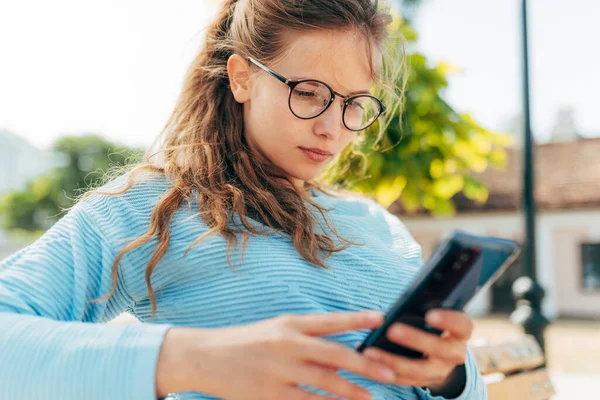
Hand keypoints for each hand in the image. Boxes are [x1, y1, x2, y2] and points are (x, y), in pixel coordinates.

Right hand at [156, 310, 401, 399]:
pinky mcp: (270, 394)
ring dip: (352, 391)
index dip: (357, 318)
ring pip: (325, 382)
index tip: (380, 317)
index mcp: (289, 324)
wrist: (206, 356)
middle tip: (389, 372)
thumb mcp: (274, 329)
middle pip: (335, 354)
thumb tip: (341, 354)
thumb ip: (306, 338)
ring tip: (370, 396)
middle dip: (365, 364)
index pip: (330, 320)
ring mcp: (279, 370)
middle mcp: (287, 344)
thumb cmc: (244, 342)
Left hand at [361, 309, 472, 390]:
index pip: (462, 325)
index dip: (448, 320)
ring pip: (419, 370)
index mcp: (461, 332)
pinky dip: (386, 372)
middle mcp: (455, 353)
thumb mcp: (437, 314)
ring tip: (370, 352)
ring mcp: (441, 371)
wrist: (442, 355)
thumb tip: (405, 298)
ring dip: (393, 361)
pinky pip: (405, 380)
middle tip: (392, 330)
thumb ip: (427, 306)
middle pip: (440, 349)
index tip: (429, 315)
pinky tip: (369, 362)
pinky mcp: (424, 382)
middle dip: (416, 339)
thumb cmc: (434, 324)